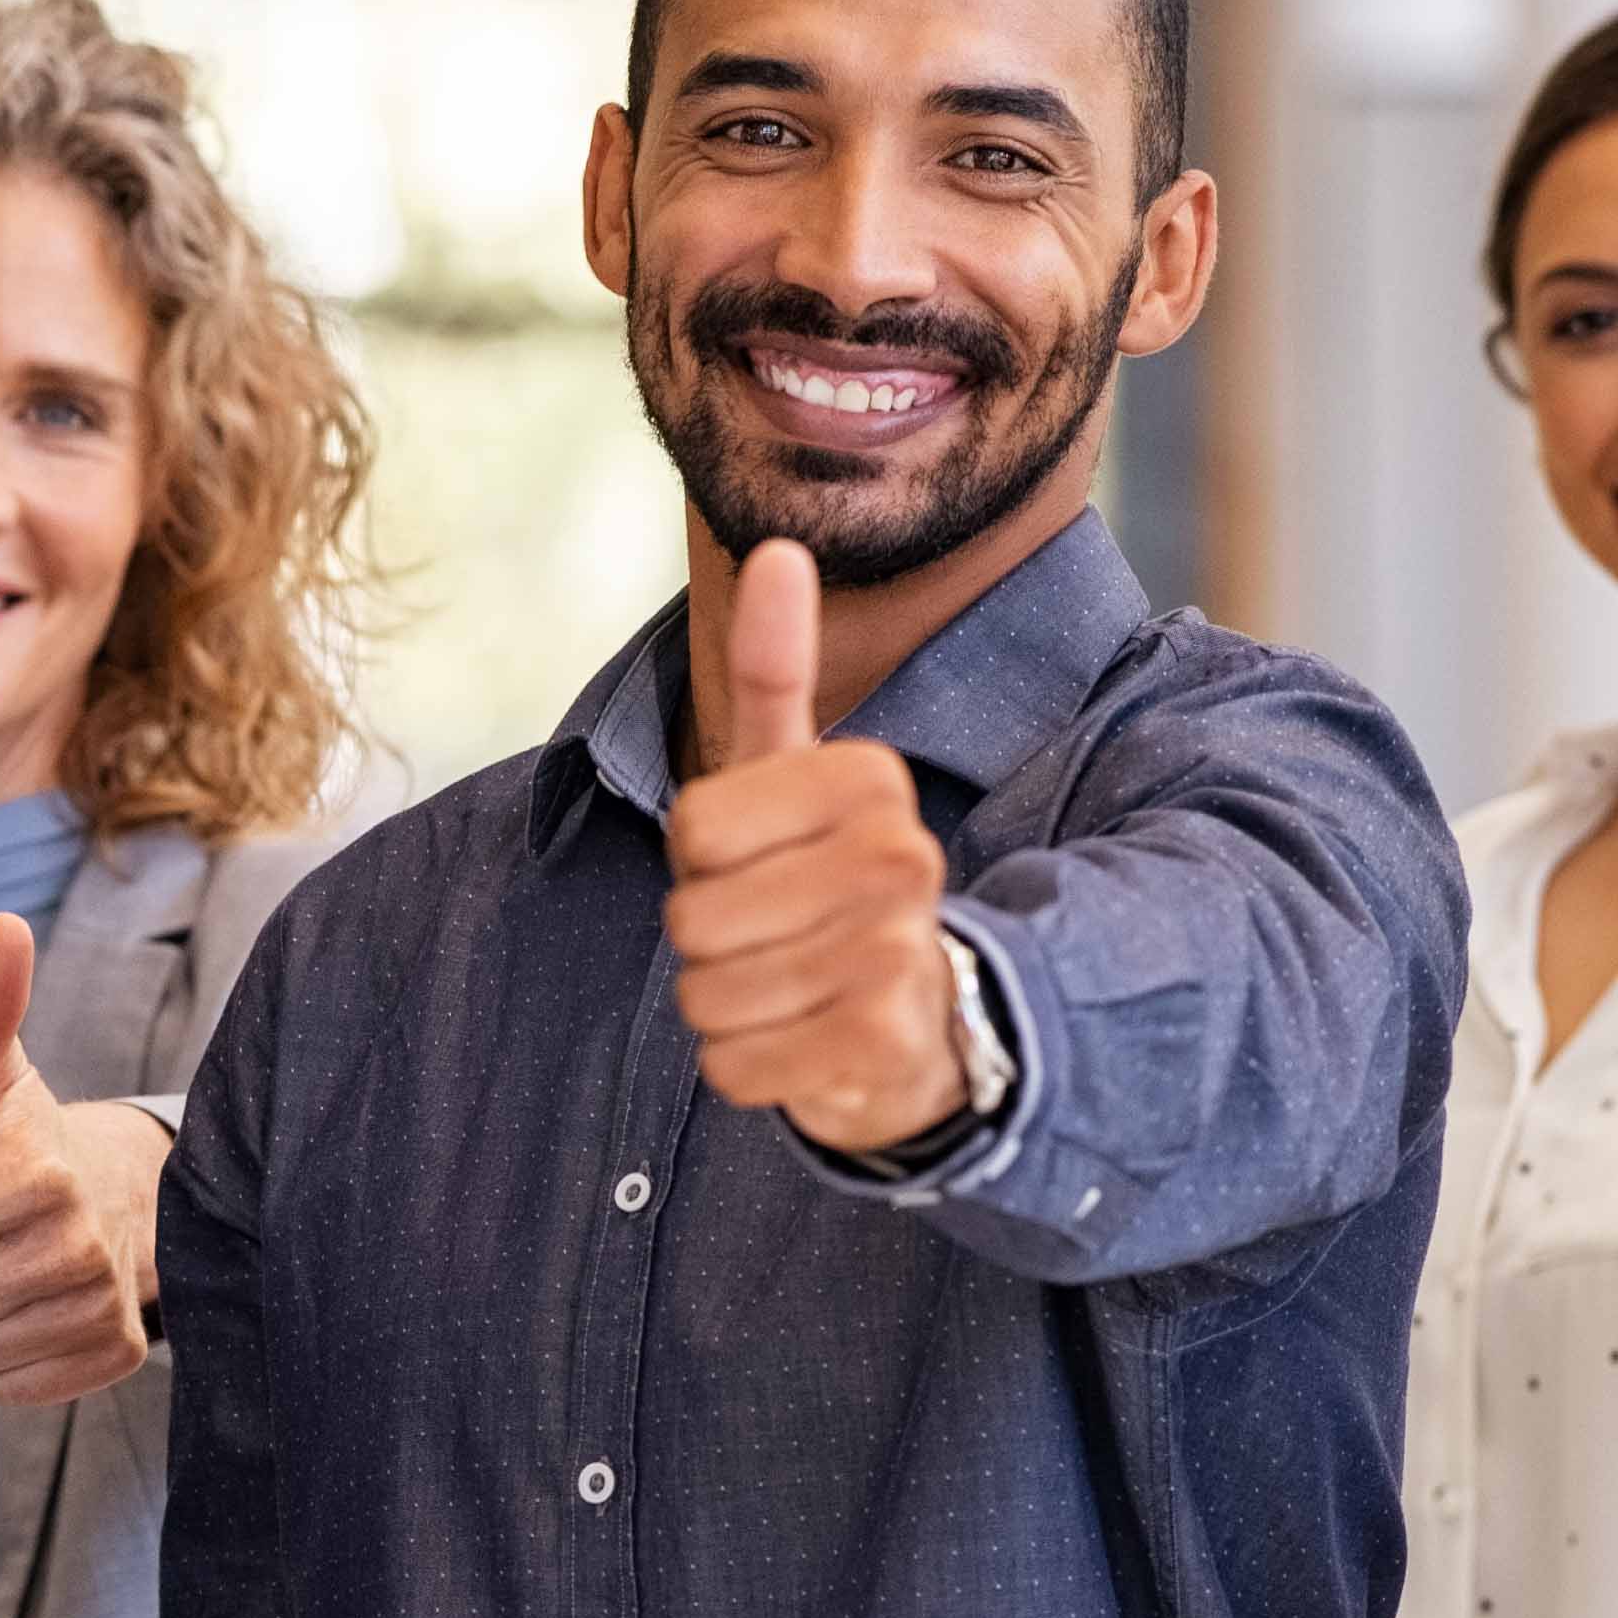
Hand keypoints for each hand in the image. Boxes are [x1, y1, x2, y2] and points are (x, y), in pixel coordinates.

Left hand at [0, 910, 172, 1406]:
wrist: (121, 1196)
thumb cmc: (23, 1136)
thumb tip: (2, 925)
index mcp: (34, 1173)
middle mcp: (76, 1245)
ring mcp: (98, 1304)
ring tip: (6, 1269)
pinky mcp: (112, 1353)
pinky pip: (6, 1389)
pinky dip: (10, 1356)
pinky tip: (37, 1307)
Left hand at [663, 540, 962, 1153]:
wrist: (923, 1024)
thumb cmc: (828, 887)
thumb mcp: (794, 775)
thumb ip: (777, 669)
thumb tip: (777, 549)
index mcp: (870, 781)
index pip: (693, 828)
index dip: (700, 863)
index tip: (762, 865)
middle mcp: (900, 858)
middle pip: (695, 919)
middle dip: (709, 946)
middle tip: (776, 939)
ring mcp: (900, 953)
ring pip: (710, 996)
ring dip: (725, 1009)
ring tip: (789, 990)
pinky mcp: (885, 1043)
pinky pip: (736, 1065)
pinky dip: (747, 1069)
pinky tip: (802, 1046)